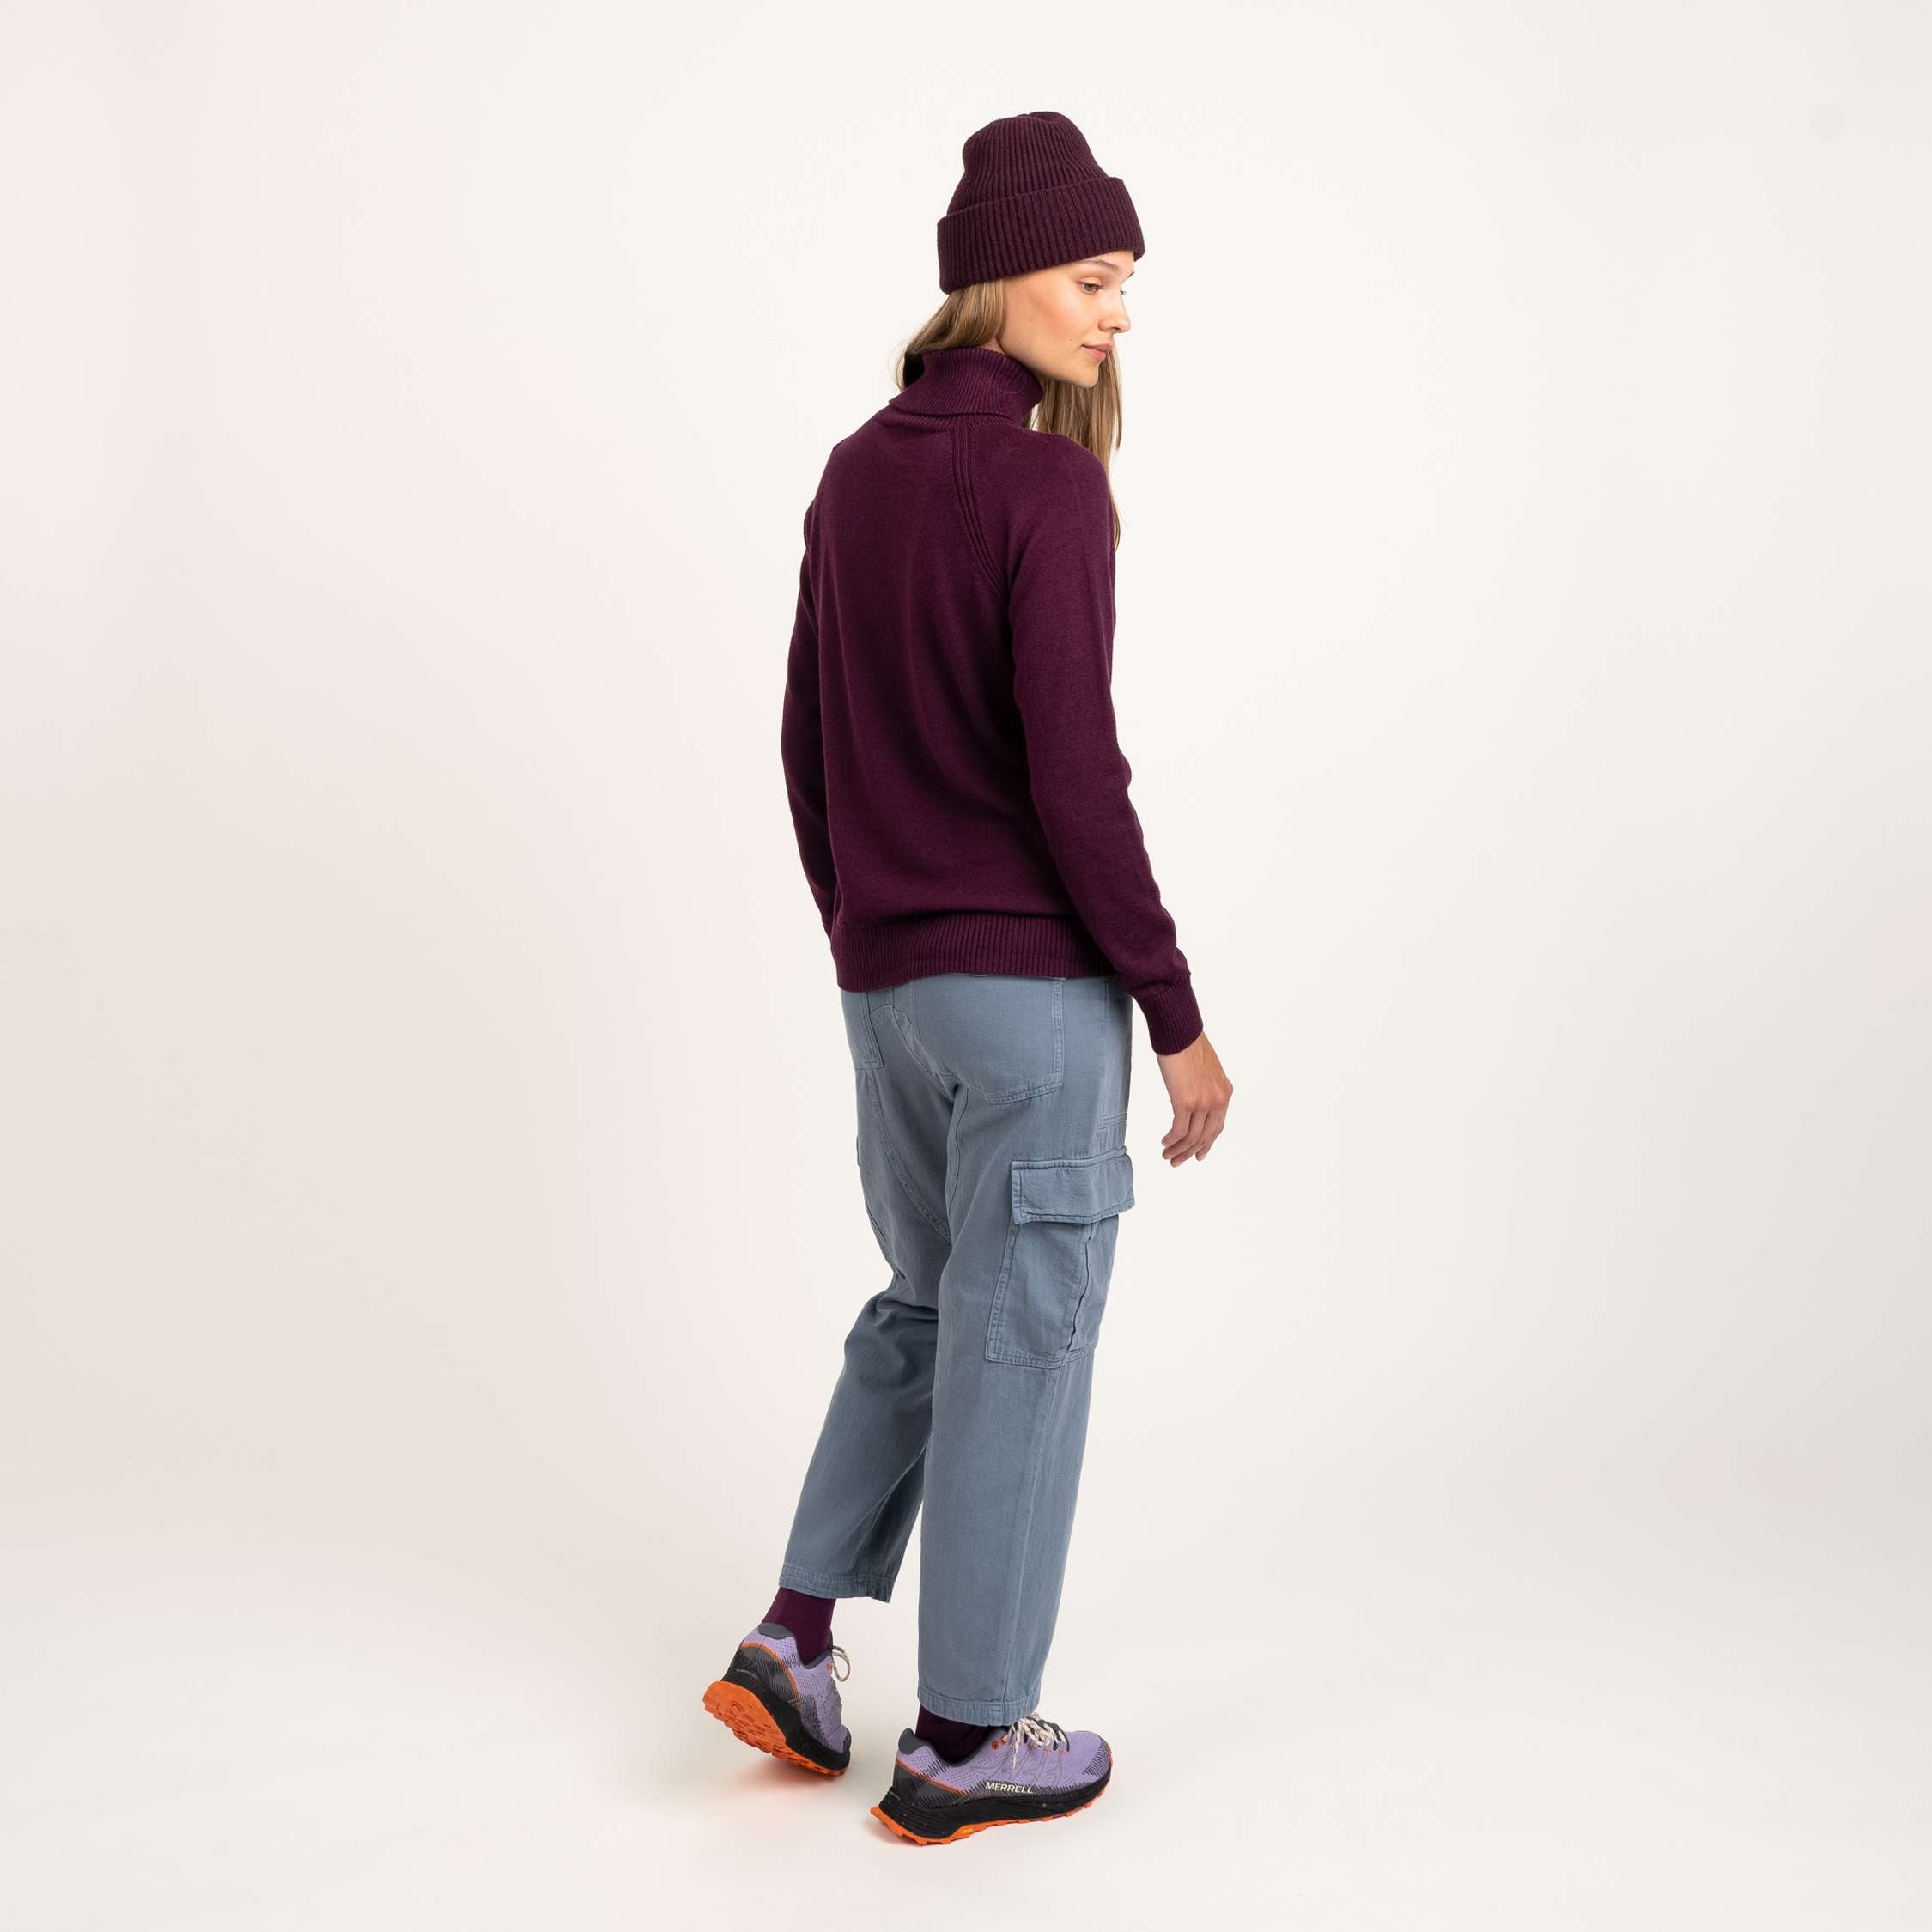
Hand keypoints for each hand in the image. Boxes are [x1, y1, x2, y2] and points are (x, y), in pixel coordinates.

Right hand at [1153, 1030, 1231, 1164]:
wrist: (1180, 1031)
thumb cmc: (1187, 1043)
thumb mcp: (1205, 1068)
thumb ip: (1204, 1086)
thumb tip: (1194, 1097)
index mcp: (1225, 1092)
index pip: (1217, 1126)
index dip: (1207, 1143)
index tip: (1197, 1154)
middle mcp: (1218, 1100)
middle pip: (1205, 1136)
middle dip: (1190, 1151)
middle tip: (1177, 1161)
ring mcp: (1203, 1102)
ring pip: (1191, 1137)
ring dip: (1178, 1149)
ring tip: (1167, 1156)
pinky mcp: (1186, 1102)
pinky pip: (1179, 1130)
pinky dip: (1171, 1140)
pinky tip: (1164, 1142)